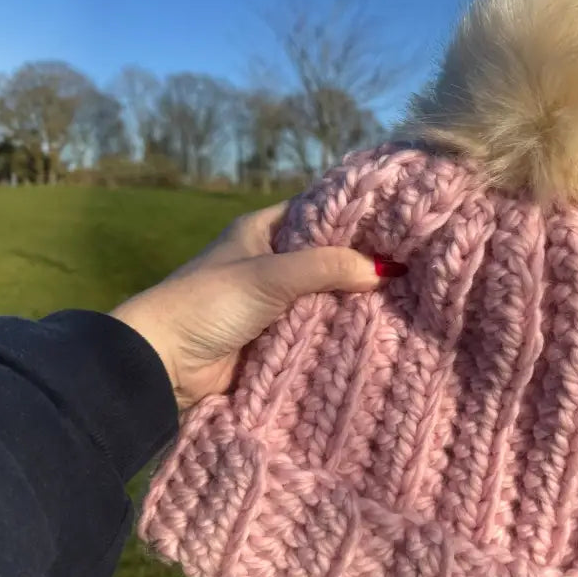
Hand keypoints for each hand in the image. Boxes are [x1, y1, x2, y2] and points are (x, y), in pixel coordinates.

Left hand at [112, 203, 403, 408]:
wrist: (163, 363)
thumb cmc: (210, 302)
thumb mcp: (270, 274)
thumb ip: (327, 266)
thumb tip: (386, 269)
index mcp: (262, 231)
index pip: (319, 213)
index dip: (356, 217)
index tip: (400, 223)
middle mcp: (270, 262)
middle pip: (327, 258)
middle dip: (362, 265)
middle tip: (414, 267)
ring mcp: (273, 303)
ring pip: (325, 297)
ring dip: (353, 303)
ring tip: (406, 301)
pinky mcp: (275, 339)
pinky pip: (316, 331)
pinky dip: (338, 333)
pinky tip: (376, 333)